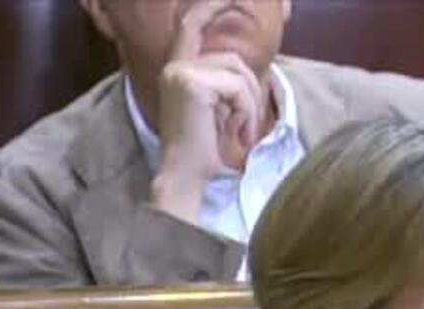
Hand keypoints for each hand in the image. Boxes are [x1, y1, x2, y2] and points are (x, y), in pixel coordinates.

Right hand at [148, 0, 266, 222]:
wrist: (187, 176)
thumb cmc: (204, 149)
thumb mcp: (216, 109)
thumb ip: (223, 83)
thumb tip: (245, 73)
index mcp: (177, 70)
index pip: (192, 25)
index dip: (210, 6)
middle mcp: (175, 67)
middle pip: (231, 60)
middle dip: (248, 92)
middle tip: (246, 126)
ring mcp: (181, 72)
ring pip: (238, 74)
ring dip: (248, 106)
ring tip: (237, 132)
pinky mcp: (193, 84)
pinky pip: (237, 87)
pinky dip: (245, 112)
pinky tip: (234, 132)